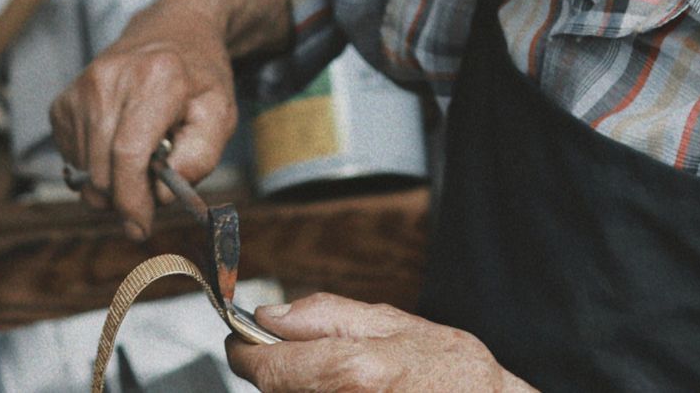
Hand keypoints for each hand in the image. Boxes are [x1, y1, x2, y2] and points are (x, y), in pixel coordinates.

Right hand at [49, 3, 236, 238]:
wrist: (172, 31)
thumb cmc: (199, 76)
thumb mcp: (221, 114)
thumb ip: (199, 158)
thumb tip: (161, 196)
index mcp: (156, 78)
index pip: (128, 153)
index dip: (132, 200)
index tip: (140, 228)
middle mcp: (110, 79)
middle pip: (102, 170)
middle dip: (126, 197)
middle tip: (153, 189)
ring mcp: (81, 88)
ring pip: (84, 171)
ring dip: (112, 182)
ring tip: (141, 157)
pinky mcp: (63, 102)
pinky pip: (72, 159)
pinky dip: (96, 166)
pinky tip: (119, 145)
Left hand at [226, 293, 534, 392]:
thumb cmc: (457, 376)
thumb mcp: (399, 326)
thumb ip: (329, 317)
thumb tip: (271, 315)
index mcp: (353, 371)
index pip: (267, 367)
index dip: (245, 353)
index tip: (241, 343)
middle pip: (275, 391)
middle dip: (279, 373)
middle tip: (312, 361)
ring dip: (303, 389)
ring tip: (350, 381)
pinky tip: (356, 391)